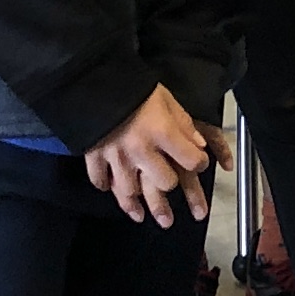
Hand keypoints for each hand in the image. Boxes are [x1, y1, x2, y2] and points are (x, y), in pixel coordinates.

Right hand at [85, 85, 226, 225]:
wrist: (94, 79)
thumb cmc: (134, 87)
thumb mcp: (167, 99)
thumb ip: (183, 123)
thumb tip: (199, 145)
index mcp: (163, 133)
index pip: (191, 160)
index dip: (199, 162)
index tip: (199, 161)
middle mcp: (142, 150)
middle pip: (164, 182)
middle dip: (169, 184)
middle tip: (170, 184)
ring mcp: (117, 157)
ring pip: (130, 192)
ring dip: (136, 205)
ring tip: (141, 216)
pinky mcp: (95, 156)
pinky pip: (100, 180)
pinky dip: (106, 187)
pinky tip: (111, 189)